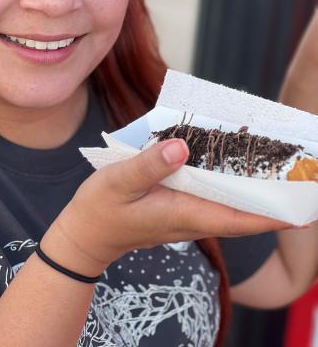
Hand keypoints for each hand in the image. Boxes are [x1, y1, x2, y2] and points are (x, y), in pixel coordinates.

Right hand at [45, 139, 290, 275]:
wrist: (85, 236)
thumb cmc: (99, 209)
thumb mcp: (117, 182)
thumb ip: (148, 165)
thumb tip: (182, 146)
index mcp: (184, 213)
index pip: (240, 219)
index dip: (273, 215)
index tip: (302, 208)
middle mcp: (192, 217)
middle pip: (243, 212)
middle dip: (272, 198)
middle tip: (298, 175)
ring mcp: (186, 215)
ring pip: (230, 205)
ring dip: (254, 189)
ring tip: (275, 164)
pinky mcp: (178, 208)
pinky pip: (213, 197)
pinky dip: (229, 183)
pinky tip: (230, 163)